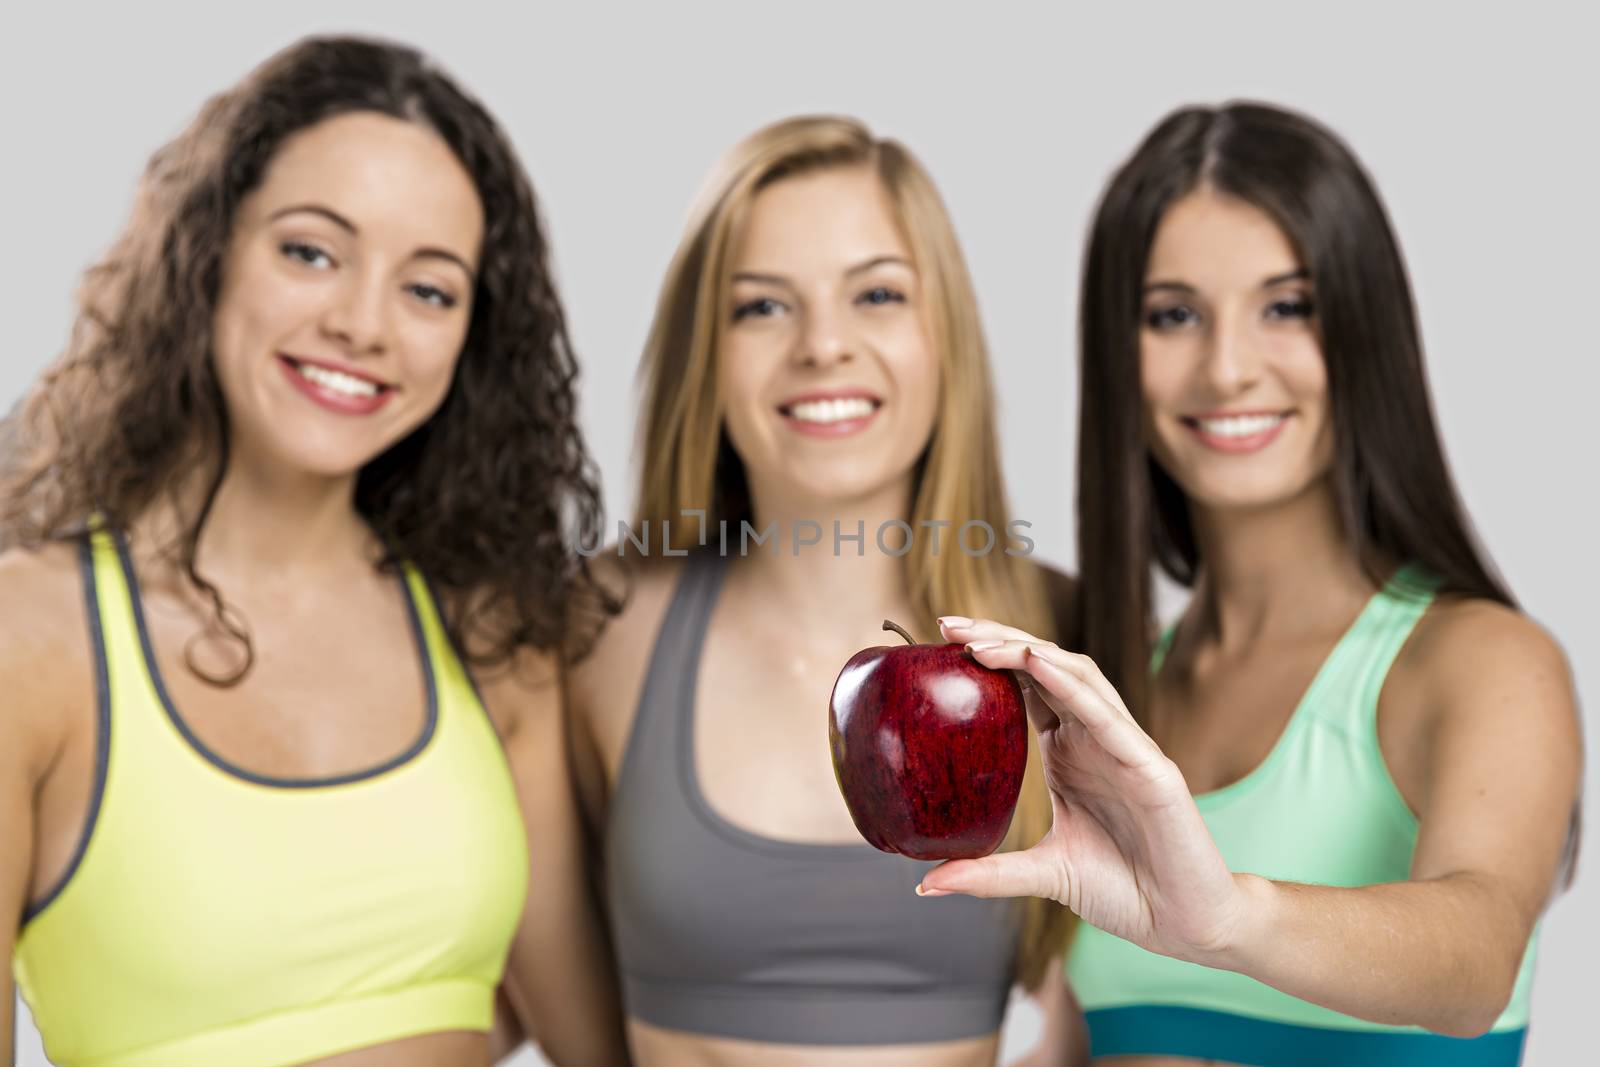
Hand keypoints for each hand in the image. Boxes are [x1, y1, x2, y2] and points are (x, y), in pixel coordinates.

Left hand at [920, 618, 1251, 965]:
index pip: (1025, 684)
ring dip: (1029, 651)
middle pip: (1046, 665)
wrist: (1186, 924)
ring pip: (1078, 675)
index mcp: (1069, 751)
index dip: (987, 657)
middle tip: (946, 625)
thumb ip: (987, 873)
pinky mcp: (1152, 769)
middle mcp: (1095, 737)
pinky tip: (1038, 663)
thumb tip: (925, 884)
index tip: (938, 643)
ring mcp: (1125, 747)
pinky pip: (1109, 718)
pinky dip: (1073, 686)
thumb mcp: (1044, 875)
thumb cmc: (1123, 890)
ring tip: (981, 641)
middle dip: (998, 638)